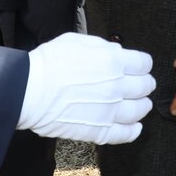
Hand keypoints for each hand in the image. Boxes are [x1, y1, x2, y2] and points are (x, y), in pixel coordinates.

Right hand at [18, 33, 155, 143]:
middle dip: (145, 83)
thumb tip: (117, 52)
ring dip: (143, 106)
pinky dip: (134, 131)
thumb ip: (102, 46)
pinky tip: (135, 127)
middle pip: (144, 86)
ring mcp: (110, 111)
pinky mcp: (100, 130)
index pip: (143, 63)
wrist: (29, 91)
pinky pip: (126, 134)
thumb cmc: (49, 63)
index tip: (140, 66)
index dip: (143, 64)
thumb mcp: (77, 41)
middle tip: (143, 84)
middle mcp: (116, 86)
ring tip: (141, 105)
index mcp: (113, 61)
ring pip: (139, 110)